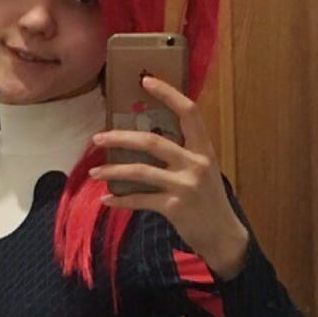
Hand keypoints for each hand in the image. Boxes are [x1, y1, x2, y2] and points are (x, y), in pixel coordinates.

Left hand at [90, 73, 249, 277]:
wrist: (223, 235)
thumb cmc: (208, 200)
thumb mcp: (203, 172)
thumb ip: (182, 155)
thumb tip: (145, 140)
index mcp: (204, 150)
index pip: (189, 113)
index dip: (168, 94)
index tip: (146, 81)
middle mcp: (196, 163)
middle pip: (152, 141)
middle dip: (121, 137)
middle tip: (97, 137)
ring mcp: (185, 185)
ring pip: (140, 171)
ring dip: (113, 170)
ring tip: (94, 172)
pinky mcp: (174, 206)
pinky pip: (139, 200)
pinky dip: (120, 200)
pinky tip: (106, 200)